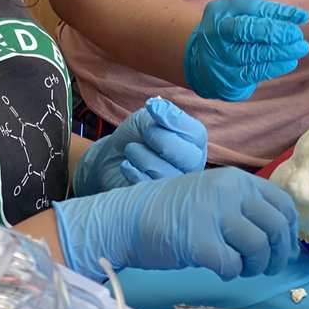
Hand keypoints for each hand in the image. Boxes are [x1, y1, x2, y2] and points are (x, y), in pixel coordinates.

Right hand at [53, 167, 298, 281]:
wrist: (129, 217)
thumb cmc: (173, 210)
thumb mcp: (214, 195)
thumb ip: (246, 208)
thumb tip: (284, 242)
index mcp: (237, 178)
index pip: (283, 204)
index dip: (290, 232)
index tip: (284, 249)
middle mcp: (230, 190)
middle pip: (277, 227)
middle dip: (278, 254)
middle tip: (266, 267)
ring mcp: (214, 214)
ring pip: (259, 247)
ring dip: (255, 266)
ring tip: (241, 268)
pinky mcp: (199, 241)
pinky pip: (232, 266)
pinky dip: (231, 273)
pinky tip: (219, 268)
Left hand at [71, 97, 207, 195]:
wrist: (111, 159)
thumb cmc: (135, 136)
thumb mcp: (146, 119)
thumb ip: (158, 115)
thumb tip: (159, 106)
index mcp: (194, 143)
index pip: (197, 134)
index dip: (175, 121)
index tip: (152, 109)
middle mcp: (191, 166)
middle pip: (189, 157)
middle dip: (162, 140)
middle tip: (145, 134)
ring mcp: (177, 186)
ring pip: (167, 173)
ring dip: (142, 156)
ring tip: (131, 150)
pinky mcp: (158, 202)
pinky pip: (149, 187)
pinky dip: (133, 171)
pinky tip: (127, 165)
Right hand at [183, 0, 308, 100]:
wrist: (200, 62)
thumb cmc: (230, 35)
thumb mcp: (242, 16)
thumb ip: (270, 14)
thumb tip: (301, 16)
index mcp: (221, 11)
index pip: (251, 7)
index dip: (278, 12)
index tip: (300, 16)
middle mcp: (216, 32)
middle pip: (246, 30)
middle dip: (276, 31)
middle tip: (297, 34)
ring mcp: (220, 56)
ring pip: (253, 53)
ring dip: (281, 51)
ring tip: (300, 48)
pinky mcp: (228, 78)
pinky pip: (254, 71)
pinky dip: (275, 66)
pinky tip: (290, 62)